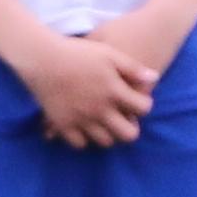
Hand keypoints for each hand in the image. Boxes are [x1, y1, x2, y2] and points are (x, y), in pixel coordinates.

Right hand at [16, 31, 146, 148]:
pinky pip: (79, 144)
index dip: (144, 105)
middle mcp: (100, 110)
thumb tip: (154, 78)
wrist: (42, 58)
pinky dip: (84, 138)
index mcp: (114, 91)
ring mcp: (81, 120)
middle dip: (130, 128)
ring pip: (105, 142)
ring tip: (104, 122)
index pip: (143, 109)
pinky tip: (84, 126)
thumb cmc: (77, 53)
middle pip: (128, 135)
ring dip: (108, 134)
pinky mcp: (63, 125)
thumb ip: (132, 68)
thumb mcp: (108, 54)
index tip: (136, 100)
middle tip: (123, 119)